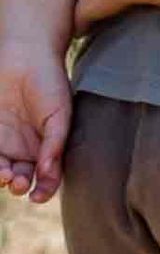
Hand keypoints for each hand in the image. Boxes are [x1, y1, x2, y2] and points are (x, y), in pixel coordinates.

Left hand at [0, 41, 72, 202]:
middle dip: (18, 185)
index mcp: (48, 147)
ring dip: (1, 178)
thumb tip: (49, 174)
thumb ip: (55, 144)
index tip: (37, 197)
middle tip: (16, 182)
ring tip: (2, 175)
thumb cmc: (51, 83)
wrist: (26, 56)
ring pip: (1, 169)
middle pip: (21, 177)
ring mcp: (5, 141)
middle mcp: (26, 148)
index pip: (47, 176)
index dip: (44, 190)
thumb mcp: (60, 115)